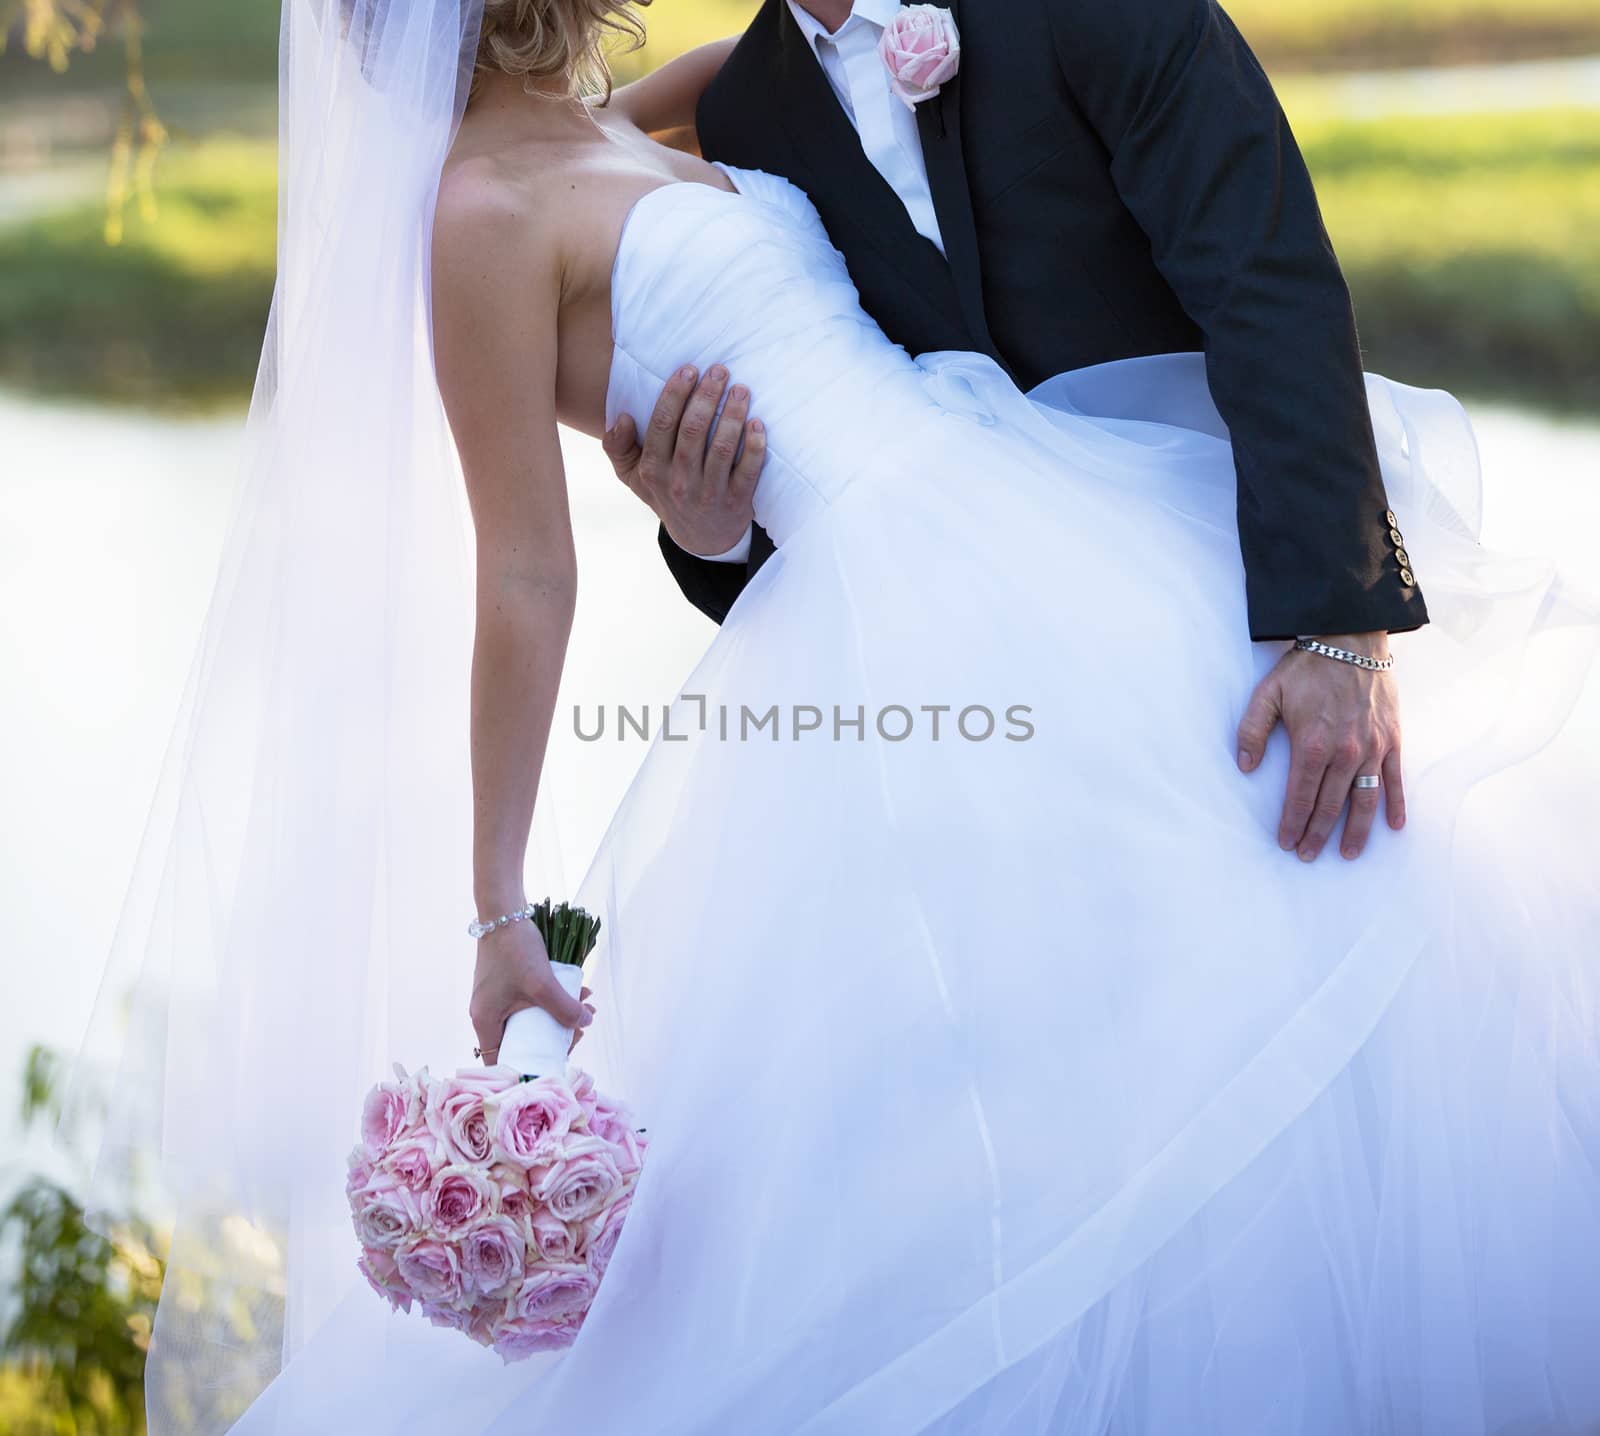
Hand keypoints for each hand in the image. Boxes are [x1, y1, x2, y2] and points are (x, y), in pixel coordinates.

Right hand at [468, 920, 593, 1064]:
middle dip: (553, 1038)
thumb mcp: (542, 984)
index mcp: (485, 1022)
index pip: (502, 1060)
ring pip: (530, 1019)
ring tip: (585, 1008)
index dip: (528, 1065)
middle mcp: (487, 1014)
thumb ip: (564, 1008)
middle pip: (521, 1041)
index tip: (556, 1058)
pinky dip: (551, 1000)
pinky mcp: (506, 984)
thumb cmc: (516, 949)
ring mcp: (496, 998)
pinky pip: (530, 1002)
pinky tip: (577, 992)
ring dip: (557, 1016)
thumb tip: (586, 1023)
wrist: (504, 912)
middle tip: (578, 1031)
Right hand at [602, 363, 764, 556]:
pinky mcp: (736, 502)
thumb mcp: (633, 477)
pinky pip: (748, 471)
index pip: (662, 424)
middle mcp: (679, 482)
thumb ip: (618, 447)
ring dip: (733, 415)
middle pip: (693, 431)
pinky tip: (757, 424)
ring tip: (741, 390)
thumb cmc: (666, 494)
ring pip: (722, 448)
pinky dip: (754, 447)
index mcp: (653, 470)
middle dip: (707, 396)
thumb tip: (621, 418)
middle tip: (720, 371)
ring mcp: (709, 493)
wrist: (700, 539)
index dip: (675, 394)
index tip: (689, 369)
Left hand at [1236, 632, 1406, 861]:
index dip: (1292, 822)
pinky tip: (1393, 826)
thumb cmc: (1306, 667)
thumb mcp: (1268, 694)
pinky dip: (1394, 804)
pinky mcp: (1392, 739)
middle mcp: (1345, 752)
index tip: (1286, 842)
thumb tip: (1245, 766)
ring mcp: (1372, 747)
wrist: (1350, 638)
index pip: (1300, 795)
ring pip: (1364, 800)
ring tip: (1347, 853)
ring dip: (1355, 830)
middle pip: (1330, 804)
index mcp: (1312, 744)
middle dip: (1317, 834)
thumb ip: (1252, 731)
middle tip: (1307, 855)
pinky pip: (1394, 779)